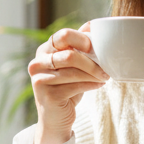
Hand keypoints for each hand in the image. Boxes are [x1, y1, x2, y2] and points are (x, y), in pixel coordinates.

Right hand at [29, 22, 108, 143]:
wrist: (56, 118)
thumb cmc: (67, 88)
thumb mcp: (73, 66)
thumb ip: (79, 47)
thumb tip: (92, 24)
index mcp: (44, 50)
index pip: (62, 35)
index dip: (81, 39)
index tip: (95, 47)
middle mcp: (37, 62)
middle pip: (69, 55)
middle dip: (92, 62)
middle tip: (106, 68)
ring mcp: (40, 79)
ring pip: (73, 71)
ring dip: (94, 74)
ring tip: (105, 77)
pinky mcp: (47, 95)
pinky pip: (75, 86)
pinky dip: (91, 84)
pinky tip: (99, 85)